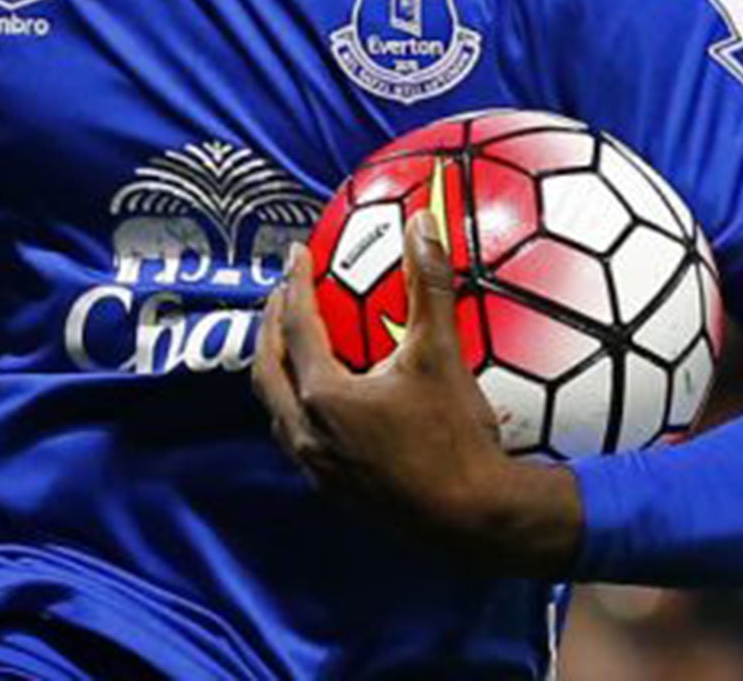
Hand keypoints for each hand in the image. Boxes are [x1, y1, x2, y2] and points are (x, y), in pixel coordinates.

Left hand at [252, 214, 583, 576]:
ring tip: (293, 340)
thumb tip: (422, 223)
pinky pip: (295, 434)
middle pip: (266, 368)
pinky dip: (295, 402)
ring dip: (277, 367)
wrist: (475, 519)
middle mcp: (308, 432)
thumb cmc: (456, 437)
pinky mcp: (332, 488)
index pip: (295, 327)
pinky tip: (324, 394)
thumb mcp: (441, 354)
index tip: (299, 254)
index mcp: (324, 396)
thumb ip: (428, 286)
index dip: (296, 284)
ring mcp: (316, 466)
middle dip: (269, 326)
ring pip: (275, 407)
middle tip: (282, 294)